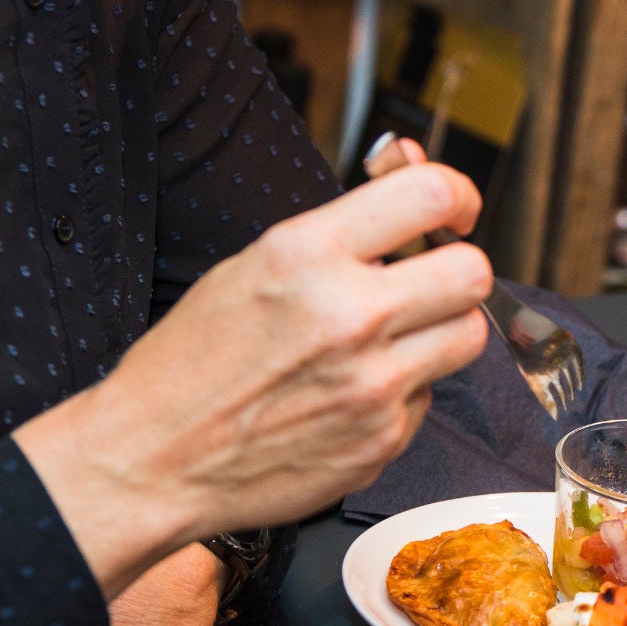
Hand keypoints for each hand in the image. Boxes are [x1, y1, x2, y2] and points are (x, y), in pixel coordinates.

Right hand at [15, 162, 490, 596]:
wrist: (152, 461)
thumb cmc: (190, 362)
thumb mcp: (254, 265)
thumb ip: (343, 222)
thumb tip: (408, 164)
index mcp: (308, 255)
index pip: (432, 195)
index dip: (459, 197)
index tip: (456, 211)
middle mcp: (350, 316)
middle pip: (474, 272)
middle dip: (459, 270)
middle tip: (433, 281)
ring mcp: (372, 385)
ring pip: (469, 336)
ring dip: (442, 331)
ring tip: (394, 339)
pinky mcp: (382, 440)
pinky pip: (428, 398)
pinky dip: (404, 392)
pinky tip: (352, 395)